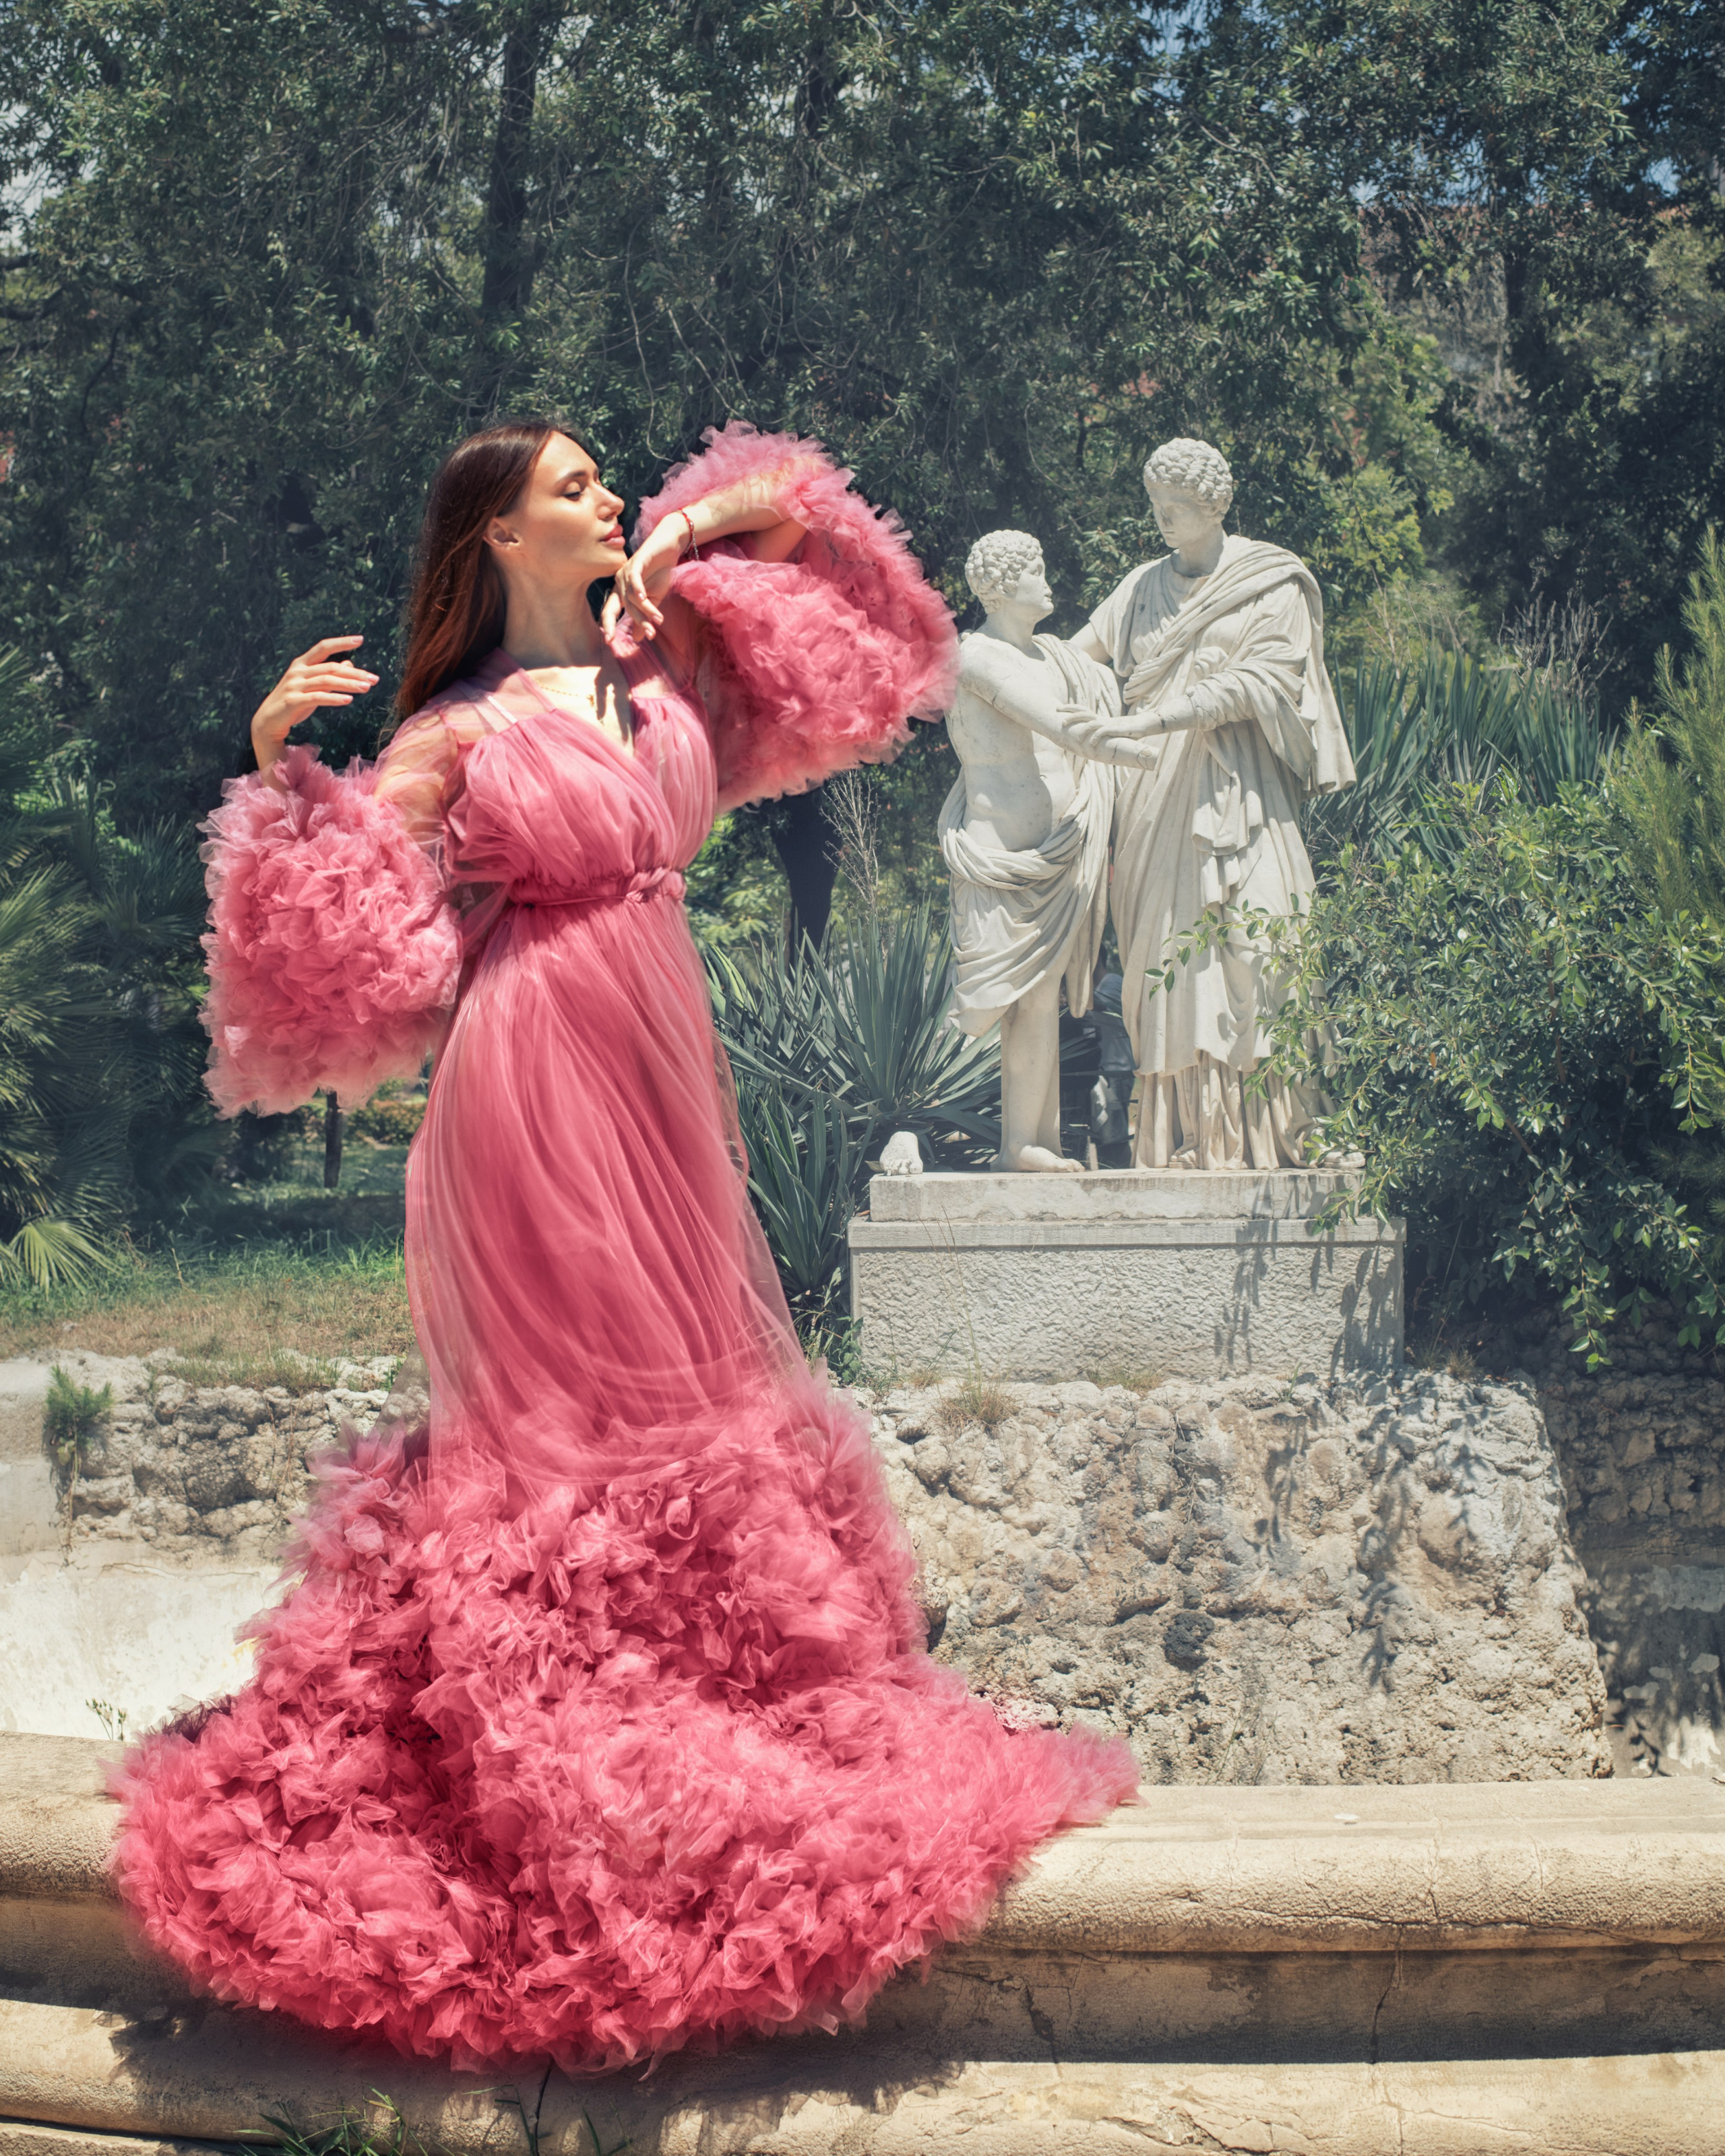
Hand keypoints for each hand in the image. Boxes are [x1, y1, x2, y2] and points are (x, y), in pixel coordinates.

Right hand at [250, 636, 377, 782]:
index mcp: (302, 664)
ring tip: (366, 688)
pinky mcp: (293, 701)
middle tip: (374, 679)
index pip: (323, 647)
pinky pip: (317, 698)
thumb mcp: (313, 686)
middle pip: (331, 667)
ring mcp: (294, 686)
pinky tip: (348, 700)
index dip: (341, 642)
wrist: (269, 721)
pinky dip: (334, 698)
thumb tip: (349, 664)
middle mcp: (297, 671)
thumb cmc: (294, 702)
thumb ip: (329, 675)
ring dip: (348, 684)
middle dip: (355, 673)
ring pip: (326, 681)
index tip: (360, 639)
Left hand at [613, 521, 683, 639]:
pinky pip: (635, 578)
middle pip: (625, 607)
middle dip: (638, 622)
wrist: (668, 548)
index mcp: (620, 592)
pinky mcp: (637, 561)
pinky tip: (644, 598)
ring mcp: (626, 571)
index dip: (608, 625)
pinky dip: (638, 588)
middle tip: (649, 635)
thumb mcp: (654, 599)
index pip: (610, 611)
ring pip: (633, 596)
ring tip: (659, 620)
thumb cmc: (659, 572)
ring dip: (647, 609)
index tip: (609, 642)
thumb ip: (645, 617)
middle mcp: (619, 582)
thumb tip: (639, 639)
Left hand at [1055, 706, 1160, 766]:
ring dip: (1083, 731)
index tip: (1058, 709)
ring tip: (1077, 740)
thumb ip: (1099, 733)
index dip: (1070, 708)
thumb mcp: (1109, 731)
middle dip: (1071, 716)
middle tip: (1061, 722)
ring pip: (1091, 723)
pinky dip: (1096, 738)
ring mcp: (1108, 723)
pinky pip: (1102, 732)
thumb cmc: (1125, 730)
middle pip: (1083, 713)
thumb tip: (1087, 741)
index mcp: (1099, 718)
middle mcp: (1101, 718)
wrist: (1141, 725)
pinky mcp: (1115, 728)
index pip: (1082, 710)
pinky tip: (1092, 745)